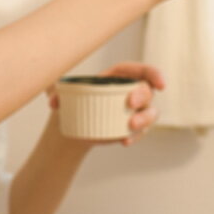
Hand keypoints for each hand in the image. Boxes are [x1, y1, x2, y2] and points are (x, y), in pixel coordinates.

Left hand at [48, 62, 164, 146]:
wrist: (70, 125)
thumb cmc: (69, 102)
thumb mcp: (61, 91)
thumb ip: (55, 89)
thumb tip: (53, 97)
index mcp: (120, 76)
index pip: (143, 71)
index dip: (155, 75)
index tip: (160, 84)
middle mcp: (132, 91)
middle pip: (147, 91)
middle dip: (143, 96)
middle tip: (129, 104)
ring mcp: (136, 111)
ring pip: (152, 112)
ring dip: (145, 119)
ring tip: (130, 125)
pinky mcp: (133, 127)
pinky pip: (143, 131)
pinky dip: (136, 136)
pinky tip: (124, 141)